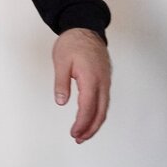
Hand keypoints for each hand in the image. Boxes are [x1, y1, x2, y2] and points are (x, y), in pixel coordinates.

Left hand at [52, 28, 111, 143]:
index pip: (88, 107)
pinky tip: (90, 118)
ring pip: (104, 108)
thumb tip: (61, 102)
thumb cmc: (72, 43)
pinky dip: (98, 113)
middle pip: (100, 112)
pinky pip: (104, 101)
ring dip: (95, 123)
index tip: (74, 133)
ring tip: (84, 134)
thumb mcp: (61, 61)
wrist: (85, 27)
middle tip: (79, 139)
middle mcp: (102, 82)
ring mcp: (105, 81)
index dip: (82, 123)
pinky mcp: (105, 80)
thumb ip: (61, 82)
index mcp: (91, 78)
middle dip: (91, 128)